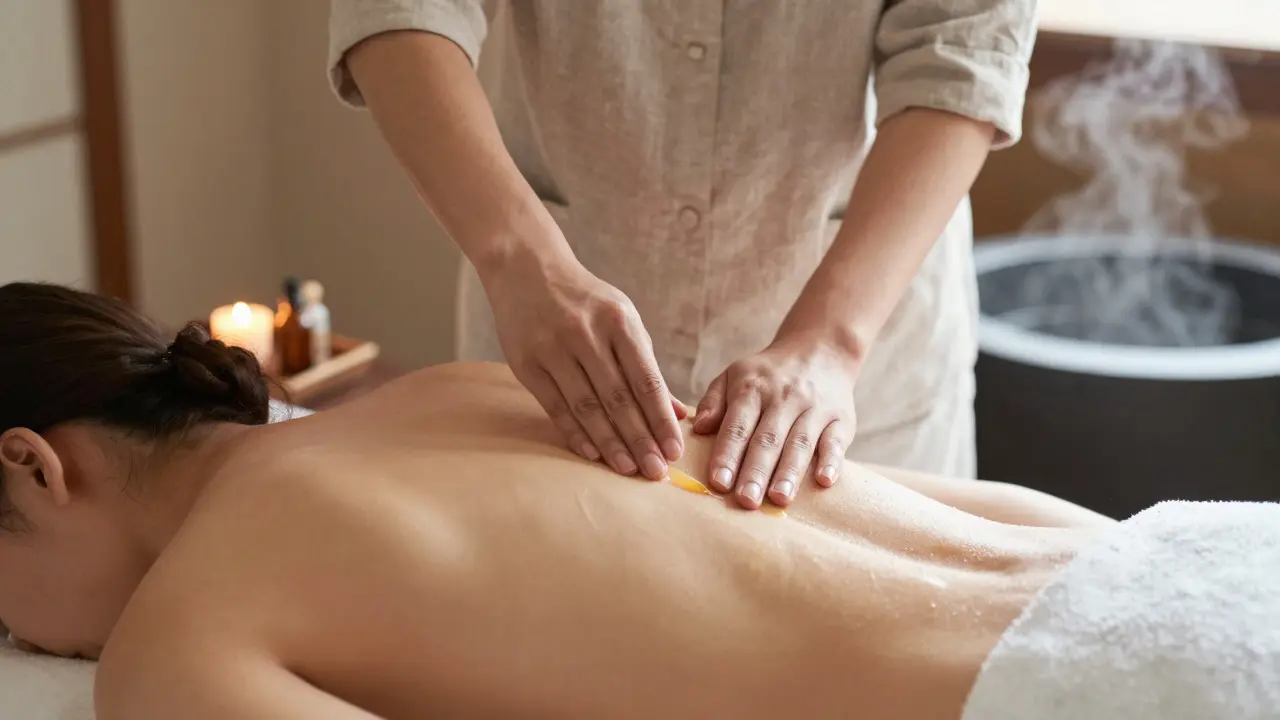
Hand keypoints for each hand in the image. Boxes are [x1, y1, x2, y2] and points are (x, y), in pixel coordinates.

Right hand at [485, 258, 685, 478]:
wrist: (527, 268)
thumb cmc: (586, 300)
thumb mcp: (623, 320)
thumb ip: (647, 367)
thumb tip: (679, 413)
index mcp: (619, 321)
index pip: (646, 380)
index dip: (661, 419)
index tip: (675, 450)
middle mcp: (586, 333)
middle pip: (619, 399)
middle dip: (640, 439)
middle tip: (656, 472)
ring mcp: (553, 347)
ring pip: (587, 406)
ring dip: (610, 443)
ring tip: (628, 469)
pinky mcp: (525, 362)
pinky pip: (555, 406)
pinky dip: (574, 433)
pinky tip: (592, 454)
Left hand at [692, 336, 857, 508]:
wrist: (820, 349)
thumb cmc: (769, 373)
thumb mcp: (735, 375)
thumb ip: (714, 401)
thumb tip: (700, 428)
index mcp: (752, 388)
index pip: (737, 426)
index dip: (727, 454)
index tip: (719, 483)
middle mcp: (784, 397)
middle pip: (768, 438)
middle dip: (756, 471)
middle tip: (746, 500)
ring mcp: (815, 408)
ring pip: (800, 442)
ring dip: (789, 472)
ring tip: (779, 499)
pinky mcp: (841, 418)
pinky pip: (836, 441)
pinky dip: (831, 461)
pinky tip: (824, 481)